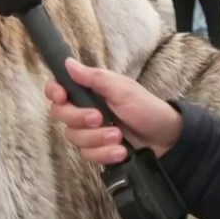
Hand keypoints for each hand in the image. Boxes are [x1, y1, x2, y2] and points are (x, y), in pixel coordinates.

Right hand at [45, 59, 183, 164]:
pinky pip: (87, 155)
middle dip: (79, 119)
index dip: (54, 92)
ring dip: (96, 139)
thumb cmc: (146, 108)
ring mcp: (89, 132)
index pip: (58, 88)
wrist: (166, 138)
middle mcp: (84, 109)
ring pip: (74, 138)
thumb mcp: (123, 89)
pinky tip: (120, 152)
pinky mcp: (97, 150)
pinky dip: (103, 154)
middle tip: (100, 119)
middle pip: (61, 115)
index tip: (62, 97)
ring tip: (118, 138)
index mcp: (89, 91)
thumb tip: (68, 63)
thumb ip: (94, 78)